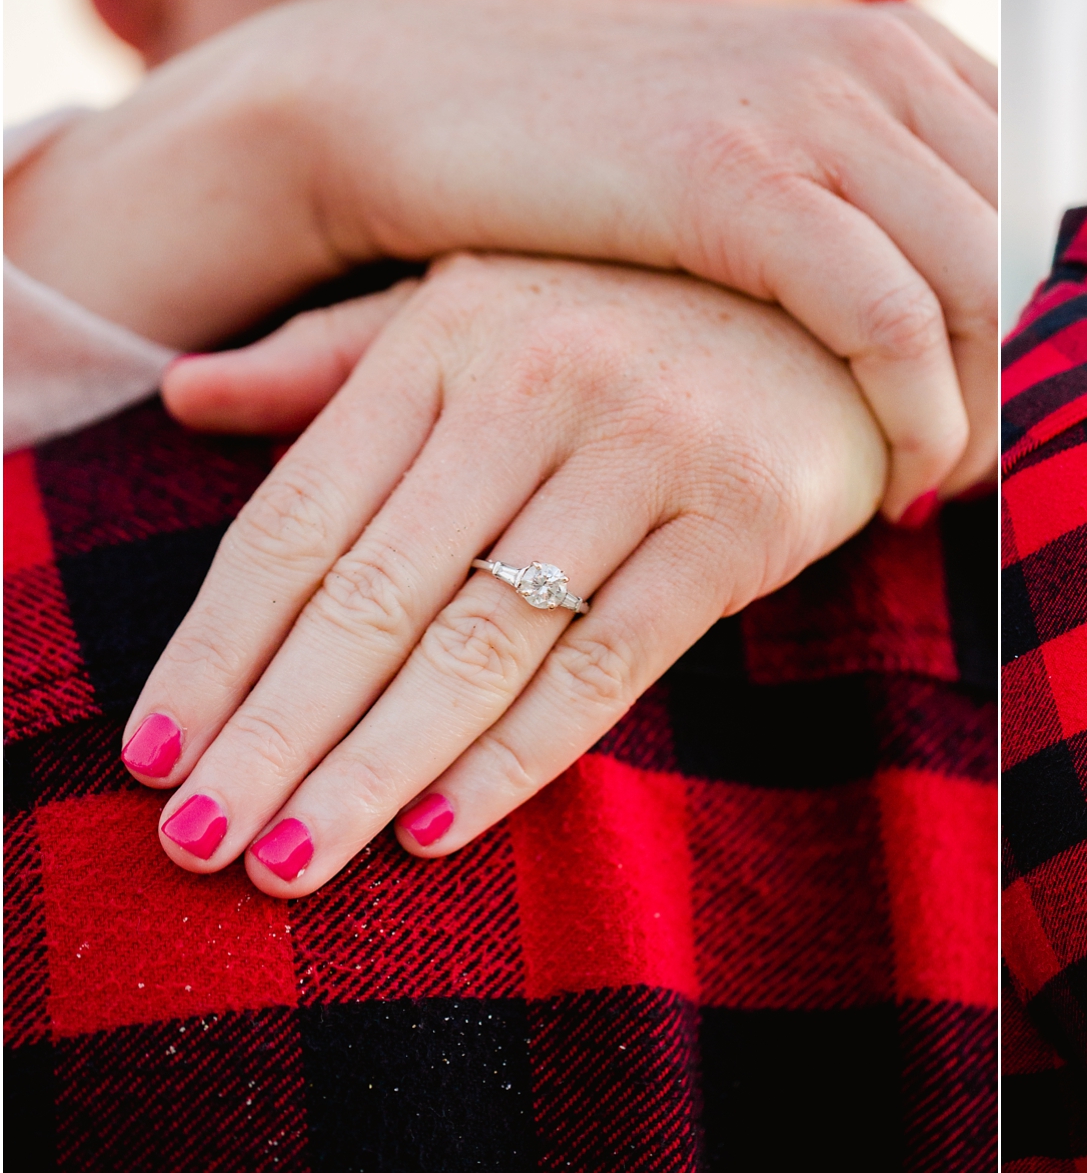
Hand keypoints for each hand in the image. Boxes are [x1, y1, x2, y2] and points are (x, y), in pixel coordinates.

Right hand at [4, 0, 994, 517]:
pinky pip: (888, 319)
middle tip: (972, 479)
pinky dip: (911, 419)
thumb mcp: (765, 147)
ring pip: (978, 291)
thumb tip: (972, 302)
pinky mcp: (738, 176)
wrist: (418, 97)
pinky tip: (883, 487)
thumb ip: (871, 194)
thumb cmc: (599, 159)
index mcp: (901, 45)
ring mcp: (812, 108)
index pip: (1036, 197)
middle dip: (1016, 382)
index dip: (1034, 321)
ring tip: (926, 493)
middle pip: (1023, 250)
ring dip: (976, 418)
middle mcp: (878, 60)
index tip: (994, 414)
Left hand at [120, 252, 885, 894]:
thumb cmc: (635, 323)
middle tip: (202, 845)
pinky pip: (608, 664)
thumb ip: (336, 361)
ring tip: (293, 865)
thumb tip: (184, 399)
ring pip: (481, 644)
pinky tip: (436, 828)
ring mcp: (646, 449)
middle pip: (372, 596)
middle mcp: (536, 381)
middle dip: (276, 737)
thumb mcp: (481, 307)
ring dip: (374, 768)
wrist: (845, 311)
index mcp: (447, 333)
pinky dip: (517, 757)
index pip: (301, 517)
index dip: (220, 646)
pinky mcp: (740, 520)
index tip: (156, 754)